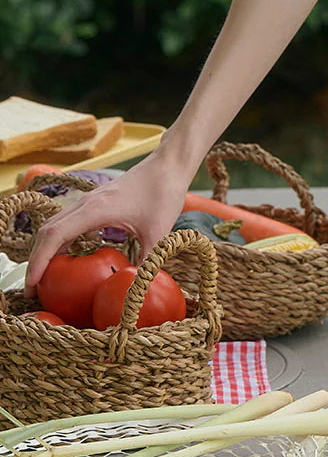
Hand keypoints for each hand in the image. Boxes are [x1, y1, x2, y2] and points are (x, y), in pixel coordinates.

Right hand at [24, 149, 189, 287]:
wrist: (169, 164)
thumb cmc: (164, 193)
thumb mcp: (159, 232)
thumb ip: (147, 262)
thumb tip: (140, 292)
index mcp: (95, 209)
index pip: (55, 235)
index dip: (39, 260)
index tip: (31, 284)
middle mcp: (86, 204)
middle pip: (47, 231)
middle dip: (35, 260)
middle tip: (33, 290)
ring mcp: (89, 201)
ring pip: (55, 225)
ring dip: (44, 250)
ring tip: (44, 278)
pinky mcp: (95, 202)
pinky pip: (67, 222)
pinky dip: (59, 241)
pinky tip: (66, 258)